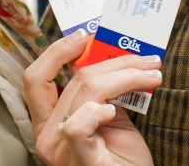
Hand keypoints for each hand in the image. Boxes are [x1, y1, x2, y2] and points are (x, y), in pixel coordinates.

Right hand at [23, 31, 159, 165]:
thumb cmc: (121, 160)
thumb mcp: (109, 117)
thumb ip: (101, 92)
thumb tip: (112, 54)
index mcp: (47, 121)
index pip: (36, 77)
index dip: (57, 51)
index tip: (85, 35)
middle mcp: (46, 134)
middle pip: (74, 79)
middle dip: (114, 61)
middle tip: (146, 59)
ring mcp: (59, 149)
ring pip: (87, 92)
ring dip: (127, 77)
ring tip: (152, 75)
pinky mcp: (78, 160)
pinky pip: (78, 125)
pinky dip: (98, 111)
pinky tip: (115, 111)